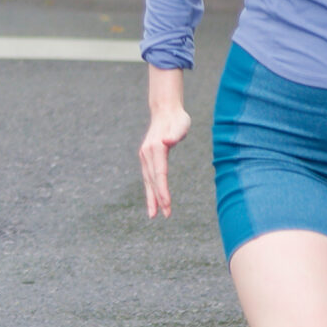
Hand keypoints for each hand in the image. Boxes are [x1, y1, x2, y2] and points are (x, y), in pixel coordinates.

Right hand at [139, 67, 191, 217]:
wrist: (165, 111)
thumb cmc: (177, 119)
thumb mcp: (181, 124)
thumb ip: (175, 133)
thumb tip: (166, 141)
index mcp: (156, 148)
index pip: (160, 173)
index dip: (163, 190)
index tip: (168, 204)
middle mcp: (147, 153)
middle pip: (153, 180)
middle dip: (158, 199)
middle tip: (165, 215)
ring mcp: (145, 156)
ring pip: (148, 181)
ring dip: (152, 198)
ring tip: (154, 215)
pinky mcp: (146, 158)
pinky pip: (148, 177)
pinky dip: (150, 190)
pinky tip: (154, 201)